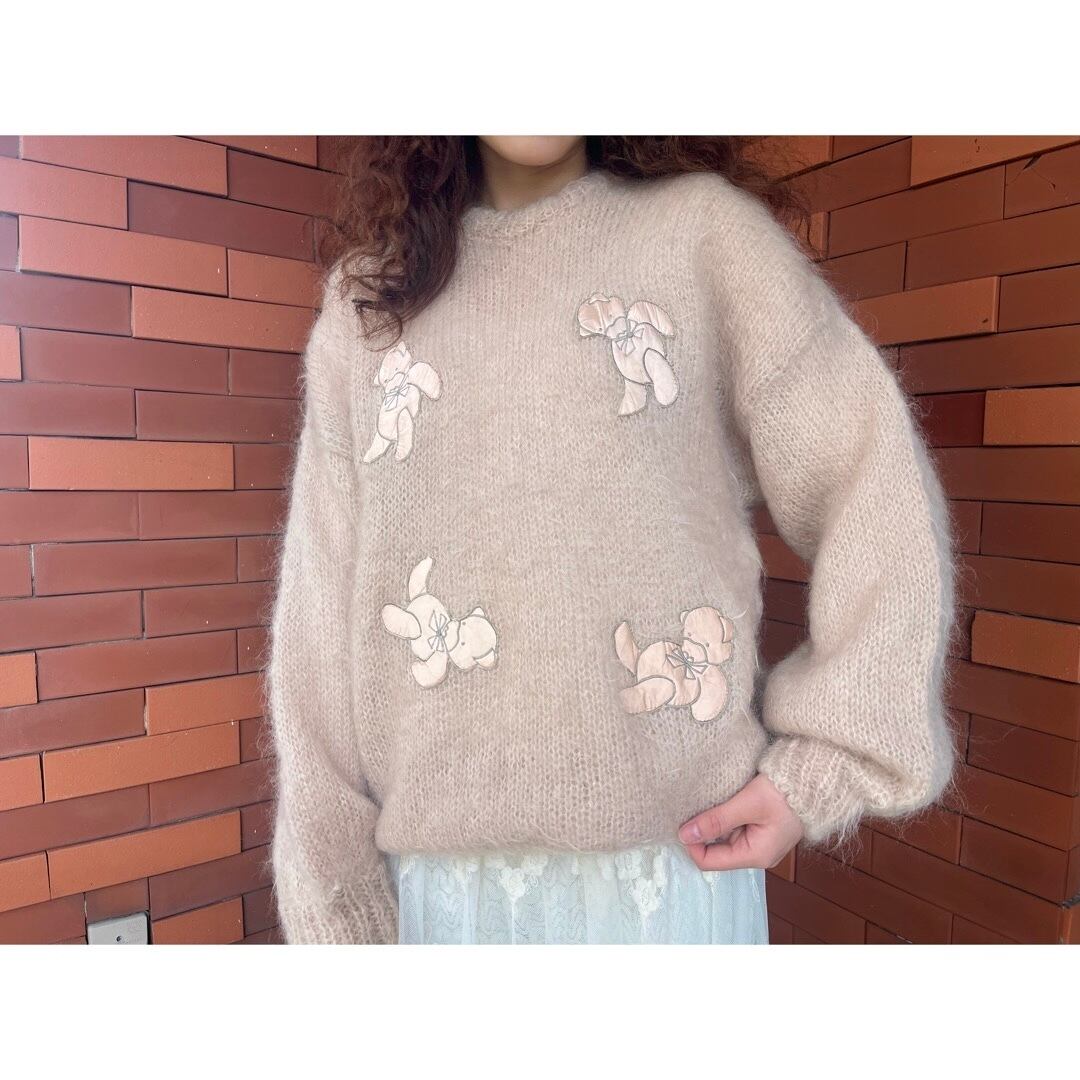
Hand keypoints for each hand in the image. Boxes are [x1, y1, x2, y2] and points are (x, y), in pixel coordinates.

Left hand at [678, 773, 803, 870]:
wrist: (814, 781)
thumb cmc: (784, 793)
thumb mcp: (747, 804)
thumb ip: (716, 820)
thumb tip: (684, 834)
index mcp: (755, 856)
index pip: (709, 862)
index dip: (691, 844)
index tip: (682, 821)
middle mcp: (757, 854)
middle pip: (715, 851)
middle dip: (701, 832)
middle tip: (691, 808)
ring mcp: (759, 842)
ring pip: (722, 838)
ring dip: (712, 823)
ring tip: (706, 802)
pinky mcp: (761, 830)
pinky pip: (733, 828)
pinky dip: (723, 817)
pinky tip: (720, 801)